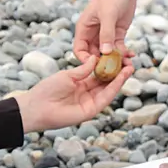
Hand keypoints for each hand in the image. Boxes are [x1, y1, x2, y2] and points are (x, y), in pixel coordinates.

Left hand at [17, 57, 133, 132]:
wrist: (37, 106)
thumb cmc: (48, 89)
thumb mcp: (68, 75)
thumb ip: (84, 69)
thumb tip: (96, 58)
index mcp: (81, 84)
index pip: (99, 74)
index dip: (110, 66)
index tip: (119, 57)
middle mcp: (87, 93)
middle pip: (107, 82)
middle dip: (119, 73)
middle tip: (129, 62)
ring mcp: (90, 102)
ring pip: (109, 90)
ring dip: (120, 80)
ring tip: (129, 68)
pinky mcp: (91, 111)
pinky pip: (105, 98)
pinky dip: (114, 88)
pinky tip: (120, 78)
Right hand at [73, 0, 137, 61]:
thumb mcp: (107, 14)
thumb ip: (106, 34)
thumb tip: (106, 53)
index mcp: (84, 28)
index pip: (80, 50)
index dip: (85, 60)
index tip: (96, 67)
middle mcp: (93, 34)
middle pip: (94, 55)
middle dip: (104, 64)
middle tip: (115, 71)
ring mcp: (106, 35)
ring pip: (108, 53)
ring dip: (116, 60)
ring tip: (126, 65)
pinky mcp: (118, 33)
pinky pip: (119, 48)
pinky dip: (124, 53)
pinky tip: (131, 56)